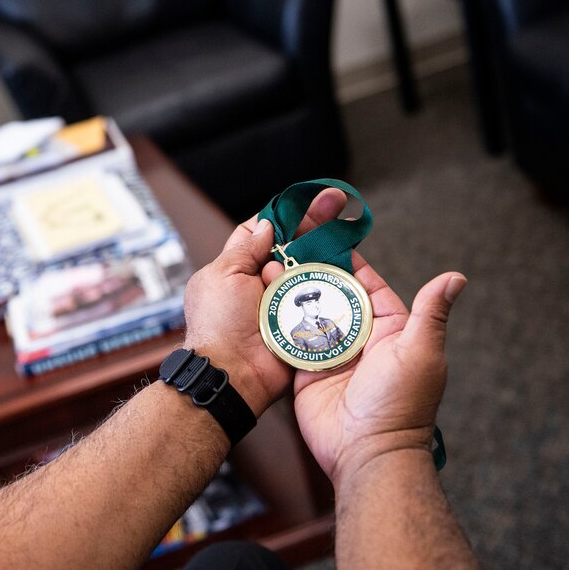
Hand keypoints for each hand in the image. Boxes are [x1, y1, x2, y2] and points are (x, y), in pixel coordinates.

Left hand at [182, 190, 349, 414]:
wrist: (234, 372)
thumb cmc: (219, 324)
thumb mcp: (223, 274)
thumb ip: (246, 247)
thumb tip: (268, 225)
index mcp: (237, 267)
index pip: (263, 231)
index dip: (285, 213)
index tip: (308, 197)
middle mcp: (262, 282)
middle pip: (293, 245)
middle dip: (315, 222)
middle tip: (338, 201)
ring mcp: (284, 300)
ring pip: (310, 267)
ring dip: (324, 249)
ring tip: (345, 225)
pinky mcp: (303, 319)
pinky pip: (322, 295)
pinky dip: (333, 280)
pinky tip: (350, 258)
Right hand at [281, 248, 466, 484]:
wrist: (366, 454)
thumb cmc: (400, 405)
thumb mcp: (420, 352)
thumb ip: (430, 314)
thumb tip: (455, 277)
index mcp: (390, 329)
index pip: (366, 285)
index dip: (348, 261)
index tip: (326, 235)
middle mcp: (359, 339)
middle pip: (333, 296)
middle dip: (313, 272)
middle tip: (290, 245)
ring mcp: (330, 355)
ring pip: (309, 315)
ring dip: (292, 293)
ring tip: (271, 265)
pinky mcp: (306, 371)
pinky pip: (290, 341)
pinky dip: (278, 322)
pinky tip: (262, 299)